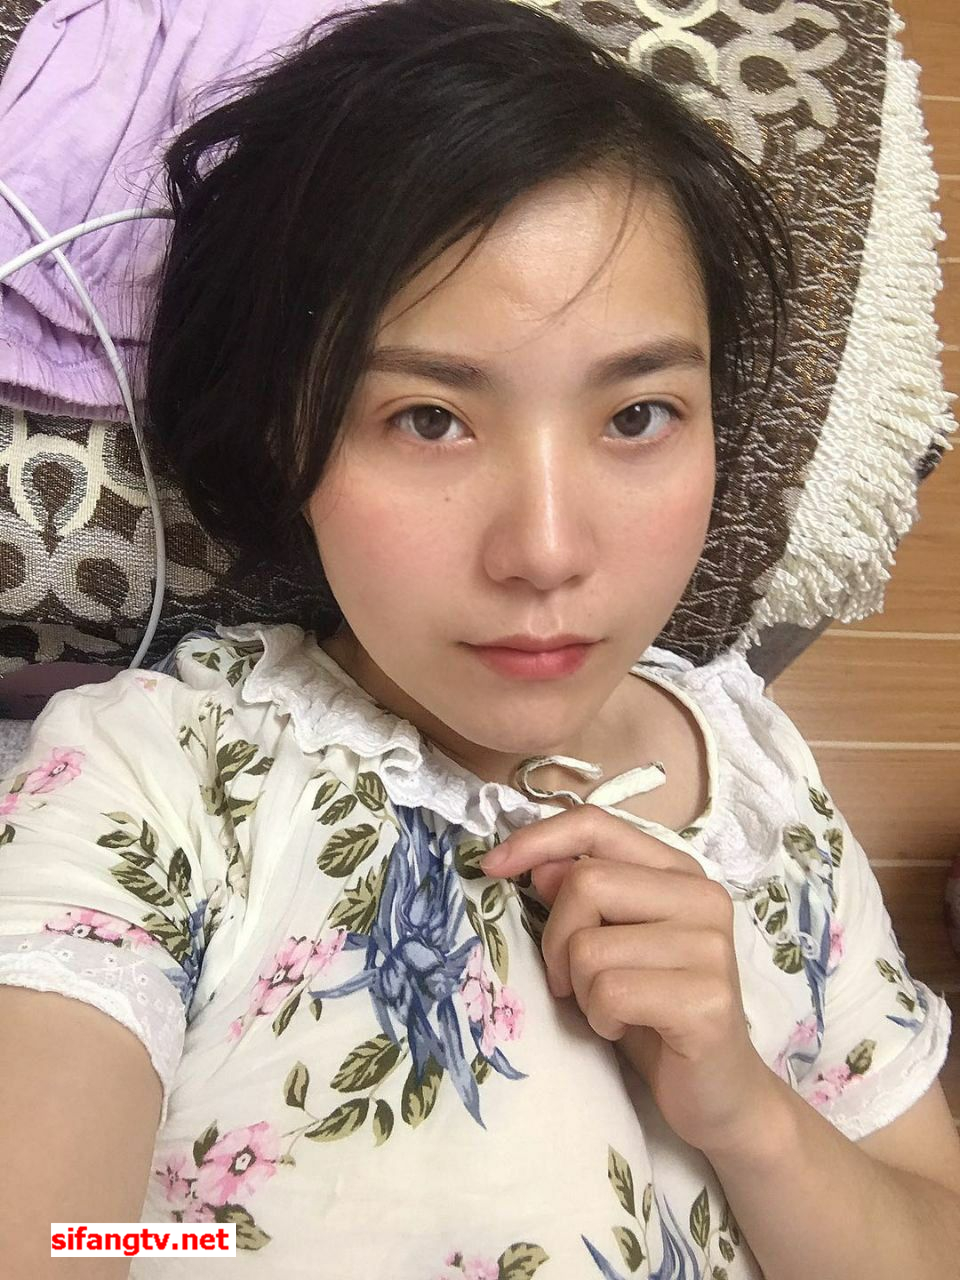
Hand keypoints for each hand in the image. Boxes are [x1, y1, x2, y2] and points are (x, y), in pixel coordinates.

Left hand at [479, 805, 777, 1156]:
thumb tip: (537, 863)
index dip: (537, 839)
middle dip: (556, 939)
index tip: (491, 866)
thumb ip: (580, 898)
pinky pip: (609, 992)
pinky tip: (625, 1029)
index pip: (596, 824)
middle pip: (584, 882)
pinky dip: (600, 1017)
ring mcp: (709, 946)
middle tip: (572, 980)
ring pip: (589, 945)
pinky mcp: (706, 999)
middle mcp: (702, 896)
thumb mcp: (607, 945)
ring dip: (580, 988)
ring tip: (610, 1008)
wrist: (719, 1092)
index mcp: (678, 871)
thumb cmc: (654, 1012)